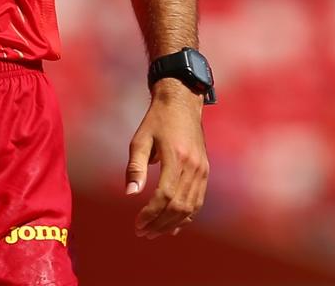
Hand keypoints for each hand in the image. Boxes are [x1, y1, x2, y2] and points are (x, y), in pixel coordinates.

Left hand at [125, 81, 208, 237]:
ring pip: (190, 207)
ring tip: (154, 232)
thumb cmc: (157, 121)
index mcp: (176, 157)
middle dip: (159, 223)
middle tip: (142, 232)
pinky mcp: (205, 170)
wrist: (182, 102)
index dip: (150, 214)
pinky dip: (187, 216)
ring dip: (172, 223)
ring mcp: (202, 169)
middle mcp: (192, 165)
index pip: (165, 195)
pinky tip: (173, 225)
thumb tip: (129, 194)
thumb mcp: (140, 140)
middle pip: (178, 206)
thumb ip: (135, 167)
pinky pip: (198, 200)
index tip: (137, 224)